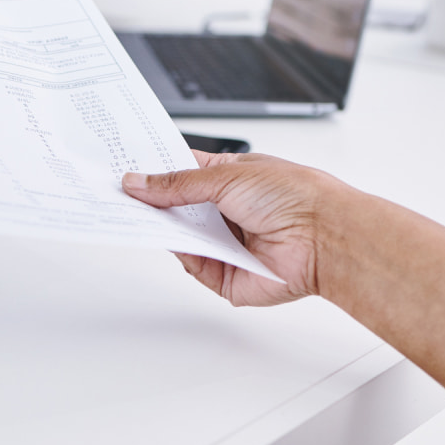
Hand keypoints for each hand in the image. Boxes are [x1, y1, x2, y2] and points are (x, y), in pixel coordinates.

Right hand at [122, 152, 350, 307]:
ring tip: (134, 212)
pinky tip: (170, 239)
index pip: (180, 172)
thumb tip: (139, 182)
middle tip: (118, 192)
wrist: (327, 237)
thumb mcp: (225, 175)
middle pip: (174, 207)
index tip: (124, 168)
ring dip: (161, 226)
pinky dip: (180, 253)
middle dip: (150, 201)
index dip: (153, 170)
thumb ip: (176, 183)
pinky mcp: (225, 276)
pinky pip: (191, 265)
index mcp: (227, 177)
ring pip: (179, 237)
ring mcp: (224, 244)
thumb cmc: (296, 195)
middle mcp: (225, 211)